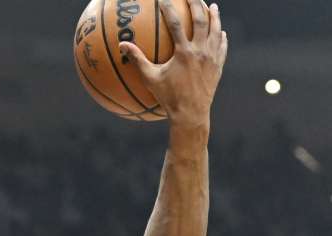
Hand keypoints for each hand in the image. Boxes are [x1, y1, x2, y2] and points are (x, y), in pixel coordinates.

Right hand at [120, 0, 227, 128]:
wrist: (191, 114)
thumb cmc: (168, 98)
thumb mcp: (150, 78)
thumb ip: (137, 60)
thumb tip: (122, 45)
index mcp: (184, 52)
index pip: (176, 24)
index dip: (169, 9)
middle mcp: (201, 51)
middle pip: (201, 20)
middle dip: (196, 4)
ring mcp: (212, 58)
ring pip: (216, 30)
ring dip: (214, 16)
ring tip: (212, 6)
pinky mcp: (219, 66)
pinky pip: (222, 47)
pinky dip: (221, 36)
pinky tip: (221, 32)